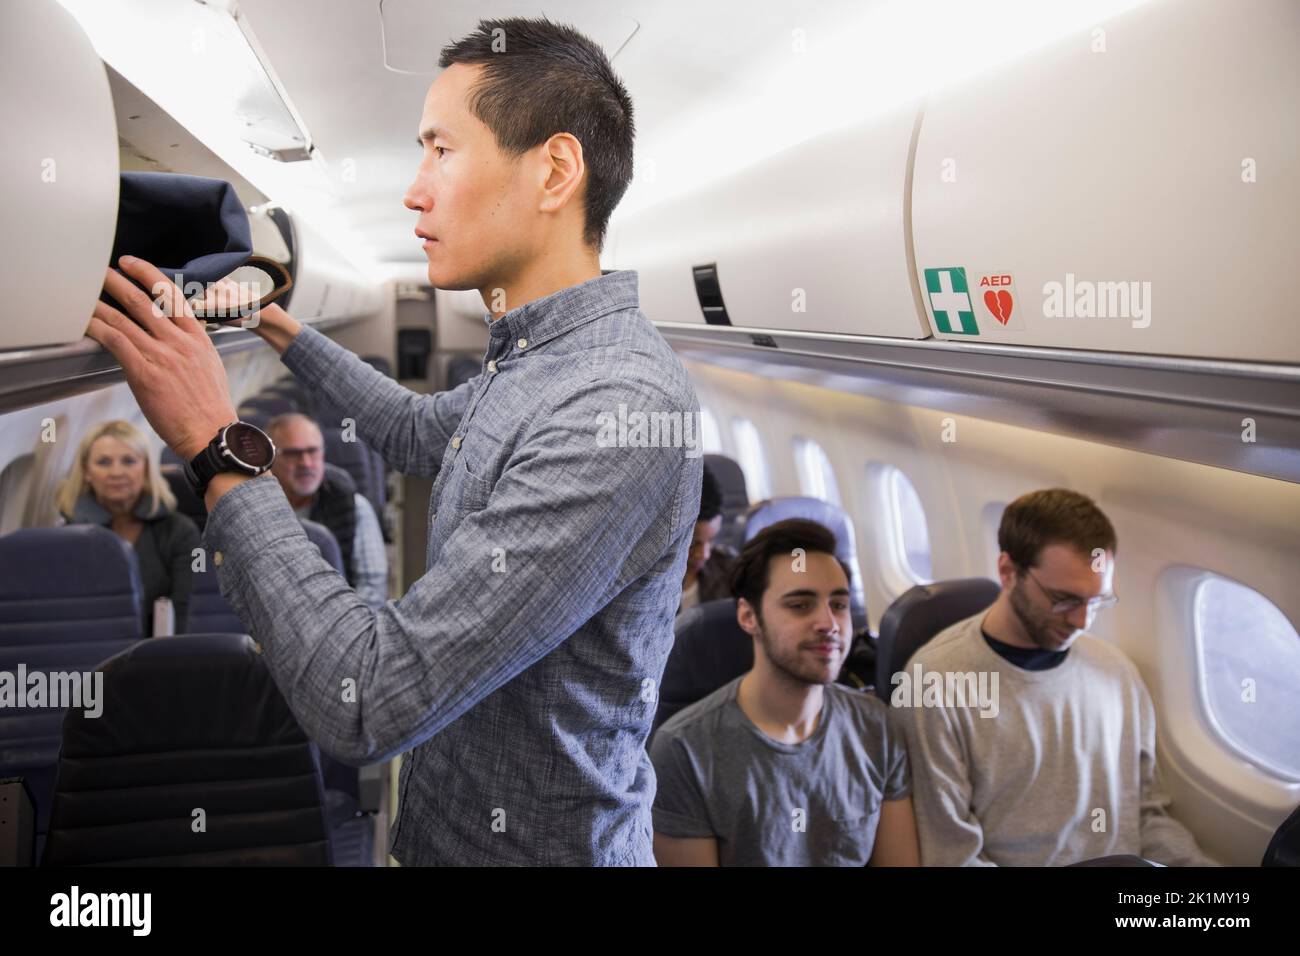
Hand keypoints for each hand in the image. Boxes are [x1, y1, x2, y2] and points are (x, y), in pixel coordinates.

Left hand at [86, 256, 239, 460]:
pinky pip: (116, 343)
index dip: (148, 274)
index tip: (132, 264)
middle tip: (100, 269)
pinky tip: (86, 323)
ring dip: (100, 303)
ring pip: (124, 319)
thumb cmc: (211, 405)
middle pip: (144, 301)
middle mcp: (179, 341)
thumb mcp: (210, 364)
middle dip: (118, 280)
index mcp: (198, 337)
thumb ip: (192, 345)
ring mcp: (161, 356)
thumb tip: (177, 334)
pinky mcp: (144, 374)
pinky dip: (98, 329)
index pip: (172, 294)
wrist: (211, 432)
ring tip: (84, 292)